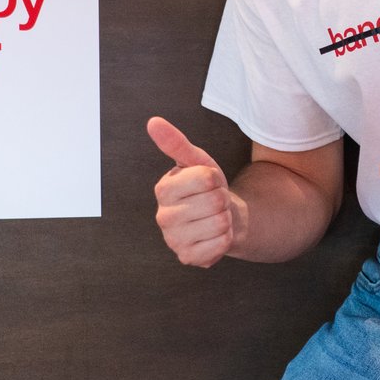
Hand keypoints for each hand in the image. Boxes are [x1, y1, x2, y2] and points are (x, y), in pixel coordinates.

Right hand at [147, 117, 236, 267]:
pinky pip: (220, 245)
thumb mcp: (197, 161)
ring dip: (225, 219)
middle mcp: (163, 216)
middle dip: (222, 200)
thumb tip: (153, 122)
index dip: (215, 179)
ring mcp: (173, 240)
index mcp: (163, 188)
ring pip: (219, 224)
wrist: (220, 216)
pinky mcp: (187, 258)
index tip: (209, 183)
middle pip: (215, 202)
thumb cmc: (207, 187)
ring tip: (214, 217)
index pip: (205, 178)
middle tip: (213, 202)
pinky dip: (226, 238)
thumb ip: (175, 142)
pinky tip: (215, 235)